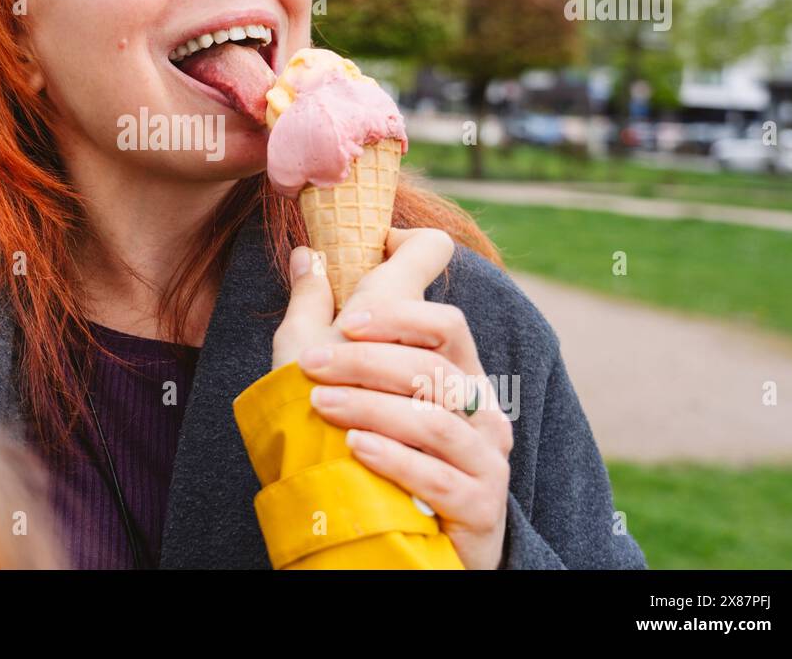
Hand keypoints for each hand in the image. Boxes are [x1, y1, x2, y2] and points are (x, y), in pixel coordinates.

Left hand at [275, 230, 513, 569]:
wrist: (386, 538)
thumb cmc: (355, 448)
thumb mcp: (330, 379)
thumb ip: (318, 316)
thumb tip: (305, 253)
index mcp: (452, 371)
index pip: (446, 324)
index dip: (402, 313)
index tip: (348, 315)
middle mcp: (478, 409)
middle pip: (433, 368)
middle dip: (367, 361)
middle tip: (311, 364)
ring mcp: (485, 458)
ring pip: (437, 420)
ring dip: (373, 407)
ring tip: (321, 405)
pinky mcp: (481, 506)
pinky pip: (442, 478)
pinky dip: (397, 459)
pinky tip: (357, 450)